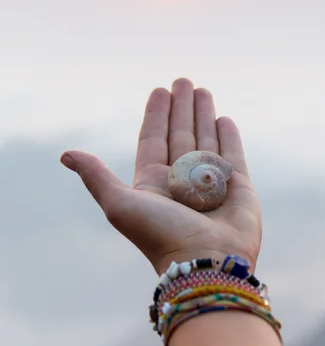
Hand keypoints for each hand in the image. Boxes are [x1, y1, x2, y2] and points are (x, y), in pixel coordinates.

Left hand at [60, 78, 261, 274]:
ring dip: (203, 115)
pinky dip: (228, 136)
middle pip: (180, 135)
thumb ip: (96, 177)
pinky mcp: (238, 188)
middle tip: (183, 82)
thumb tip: (66, 154)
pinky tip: (223, 118)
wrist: (205, 263)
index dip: (156, 115)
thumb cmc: (160, 235)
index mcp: (154, 183)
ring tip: (203, 90)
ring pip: (206, 139)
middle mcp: (181, 181)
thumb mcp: (120, 204)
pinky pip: (232, 155)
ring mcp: (210, 183)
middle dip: (181, 108)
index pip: (153, 140)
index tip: (160, 90)